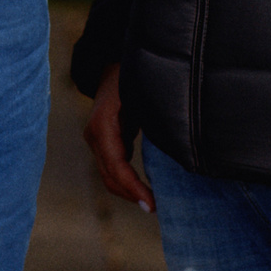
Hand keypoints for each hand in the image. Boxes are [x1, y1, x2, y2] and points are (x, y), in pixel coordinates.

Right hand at [82, 64, 154, 211]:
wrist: (112, 60)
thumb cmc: (131, 74)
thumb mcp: (143, 93)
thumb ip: (155, 117)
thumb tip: (176, 141)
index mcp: (103, 125)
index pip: (117, 166)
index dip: (133, 188)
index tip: (152, 204)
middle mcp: (94, 134)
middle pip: (110, 176)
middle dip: (132, 194)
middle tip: (157, 209)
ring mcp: (95, 138)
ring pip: (109, 175)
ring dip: (129, 191)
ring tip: (152, 203)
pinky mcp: (102, 141)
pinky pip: (113, 167)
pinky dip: (127, 180)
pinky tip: (144, 188)